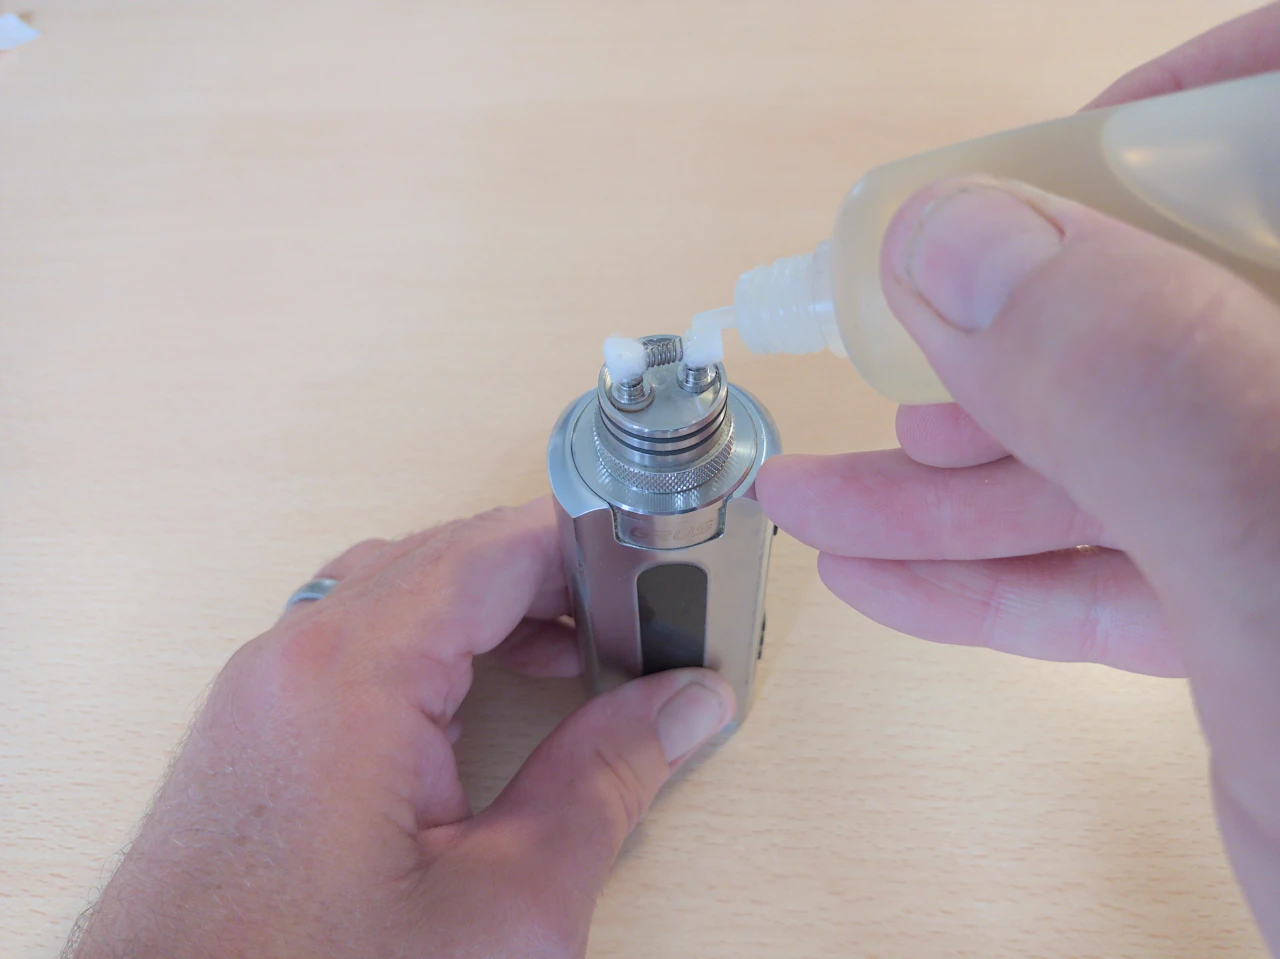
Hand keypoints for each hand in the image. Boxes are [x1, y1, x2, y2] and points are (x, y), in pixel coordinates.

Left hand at [65, 499, 733, 958]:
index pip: (490, 551)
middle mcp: (292, 657)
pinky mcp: (255, 725)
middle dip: (546, 575)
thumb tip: (682, 706)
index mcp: (351, 674)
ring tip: (576, 650)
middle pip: (444, 558)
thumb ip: (603, 786)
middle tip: (630, 614)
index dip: (583, 544)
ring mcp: (263, 688)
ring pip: (398, 588)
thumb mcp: (502, 907)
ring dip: (490, 604)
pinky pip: (355, 634)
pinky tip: (481, 686)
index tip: (651, 557)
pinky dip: (433, 639)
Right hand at [755, 3, 1279, 949]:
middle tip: (882, 347)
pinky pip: (1121, 571)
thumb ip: (1136, 388)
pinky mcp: (1272, 629)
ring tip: (826, 489)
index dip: (1177, 120)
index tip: (1038, 172)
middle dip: (1008, 336)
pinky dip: (998, 578)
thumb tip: (959, 246)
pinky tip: (890, 571)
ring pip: (1131, 455)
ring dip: (959, 480)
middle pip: (1185, 304)